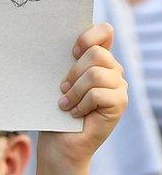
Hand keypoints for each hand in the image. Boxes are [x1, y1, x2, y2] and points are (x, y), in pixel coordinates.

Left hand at [38, 23, 126, 170]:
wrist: (59, 143)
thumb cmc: (55, 110)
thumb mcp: (58, 79)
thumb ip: (66, 60)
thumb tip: (53, 39)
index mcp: (99, 59)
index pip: (104, 31)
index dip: (88, 36)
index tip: (71, 52)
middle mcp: (113, 70)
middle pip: (97, 53)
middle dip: (74, 71)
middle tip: (63, 88)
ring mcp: (119, 87)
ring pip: (96, 74)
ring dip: (75, 91)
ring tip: (66, 103)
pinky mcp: (120, 104)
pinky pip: (98, 93)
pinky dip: (81, 104)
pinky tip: (75, 113)